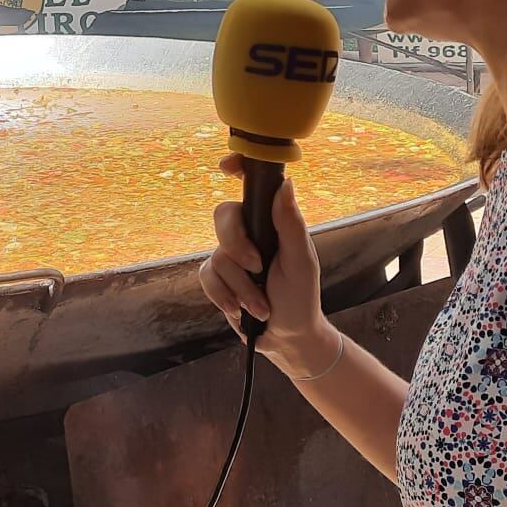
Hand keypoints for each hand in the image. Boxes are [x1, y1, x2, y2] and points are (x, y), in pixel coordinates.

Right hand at [198, 157, 336, 375]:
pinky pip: (206, 276)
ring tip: (260, 305)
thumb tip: (285, 183)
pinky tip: (238, 309)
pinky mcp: (218, 278)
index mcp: (273, 222)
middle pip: (224, 216)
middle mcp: (250, 233)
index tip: (226, 168)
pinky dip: (223, 295)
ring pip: (217, 254)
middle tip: (256, 266)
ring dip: (240, 285)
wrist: (287, 338)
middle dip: (237, 245)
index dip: (238, 168)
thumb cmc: (301, 298)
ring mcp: (232, 255)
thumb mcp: (301, 262)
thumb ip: (291, 225)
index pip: (253, 186)